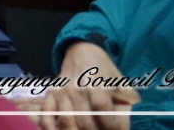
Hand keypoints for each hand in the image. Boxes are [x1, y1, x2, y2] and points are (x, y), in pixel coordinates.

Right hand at [20, 43, 138, 129]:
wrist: (83, 51)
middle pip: (85, 123)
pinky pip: (47, 113)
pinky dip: (50, 125)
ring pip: (67, 122)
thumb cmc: (106, 71)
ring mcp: (62, 92)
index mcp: (97, 86)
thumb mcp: (122, 85)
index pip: (103, 115)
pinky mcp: (52, 93)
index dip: (111, 127)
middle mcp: (77, 89)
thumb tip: (124, 126)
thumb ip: (126, 106)